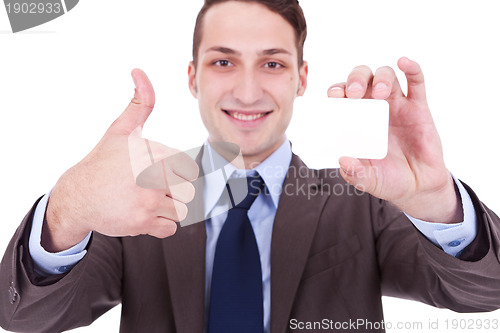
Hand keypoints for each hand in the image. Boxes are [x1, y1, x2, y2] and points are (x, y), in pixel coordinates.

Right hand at [43, 69, 198, 251]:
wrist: (77, 195)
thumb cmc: (104, 161)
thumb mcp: (121, 129)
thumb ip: (140, 103)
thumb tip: (139, 71)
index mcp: (155, 153)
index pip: (189, 168)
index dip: (175, 171)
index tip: (155, 170)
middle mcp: (153, 177)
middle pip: (189, 190)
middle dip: (175, 190)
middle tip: (152, 187)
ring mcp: (148, 202)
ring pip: (182, 209)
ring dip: (169, 207)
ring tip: (148, 200)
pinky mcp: (142, 224)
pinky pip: (171, 228)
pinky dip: (161, 224)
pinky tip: (144, 213)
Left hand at [328, 57, 460, 222]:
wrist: (418, 186)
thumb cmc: (388, 179)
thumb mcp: (368, 180)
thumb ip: (355, 173)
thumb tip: (343, 160)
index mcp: (356, 120)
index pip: (342, 96)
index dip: (337, 91)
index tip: (335, 96)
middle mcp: (374, 107)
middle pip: (363, 78)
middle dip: (357, 79)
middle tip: (356, 93)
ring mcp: (396, 105)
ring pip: (386, 76)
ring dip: (381, 77)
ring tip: (381, 93)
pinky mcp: (418, 107)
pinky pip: (416, 82)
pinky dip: (412, 69)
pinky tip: (404, 62)